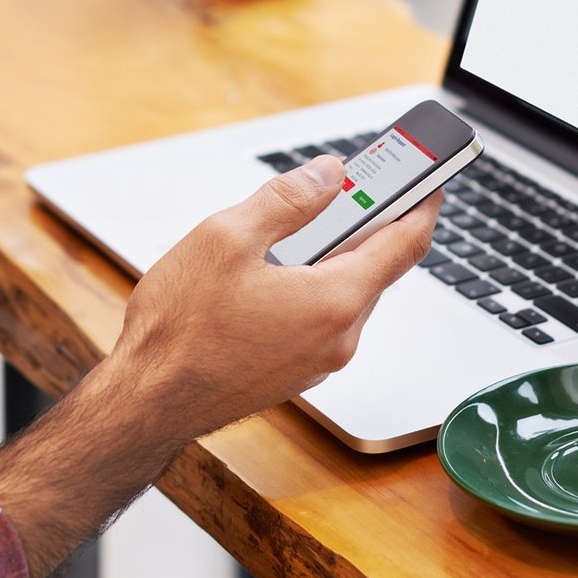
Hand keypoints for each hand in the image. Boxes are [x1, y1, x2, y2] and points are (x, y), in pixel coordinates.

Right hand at [107, 157, 440, 443]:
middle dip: (366, 222)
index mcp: (334, 300)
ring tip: (293, 225)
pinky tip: (270, 270)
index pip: (405, 243)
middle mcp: (338, 337)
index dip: (422, 202)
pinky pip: (321, 317)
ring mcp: (318, 361)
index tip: (428, 176)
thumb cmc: (180, 329)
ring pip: (344, 292)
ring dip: (332, 254)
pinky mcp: (295, 372)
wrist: (148, 403)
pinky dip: (311, 284)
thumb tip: (328, 174)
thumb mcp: (227, 237)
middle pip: (375, 266)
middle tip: (347, 185)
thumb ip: (287, 200)